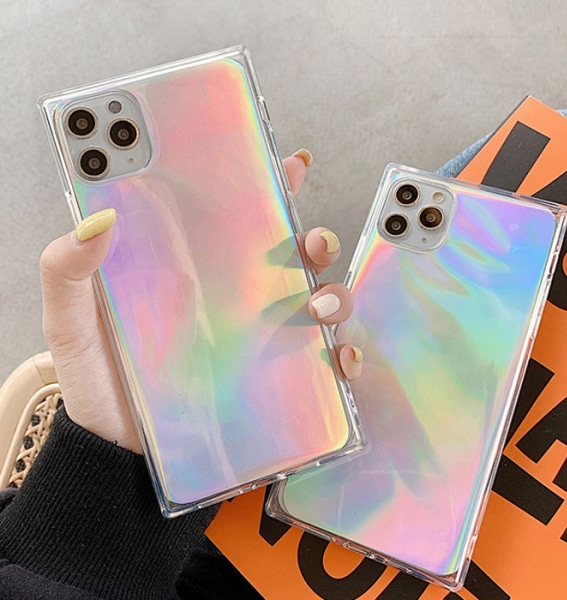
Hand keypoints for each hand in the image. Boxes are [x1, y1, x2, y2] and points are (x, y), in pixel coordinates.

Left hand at [39, 150, 361, 453]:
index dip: (272, 188)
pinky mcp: (273, 383)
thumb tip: (98, 219)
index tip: (292, 166)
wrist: (115, 453)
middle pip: (294, 259)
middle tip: (312, 243)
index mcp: (197, 272)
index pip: (240, 219)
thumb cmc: (98, 383)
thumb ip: (68, 271)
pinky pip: (321, 365)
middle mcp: (237, 301)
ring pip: (319, 304)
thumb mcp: (72, 322)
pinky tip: (338, 358)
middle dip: (318, 241)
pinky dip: (342, 357)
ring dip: (336, 295)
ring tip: (319, 306)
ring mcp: (260, 342)